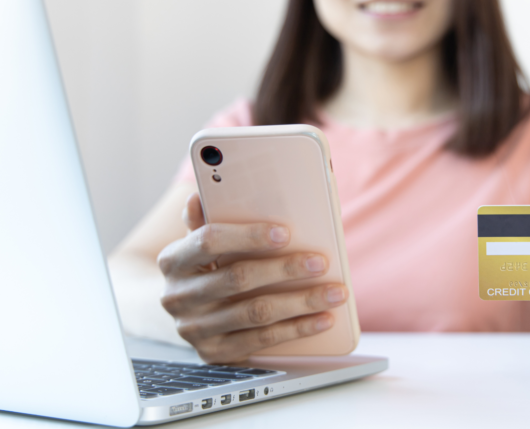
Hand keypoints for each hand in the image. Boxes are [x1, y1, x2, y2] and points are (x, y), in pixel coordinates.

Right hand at [156, 193, 347, 363]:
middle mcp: (178, 296)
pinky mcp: (214, 353)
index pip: (209, 241)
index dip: (248, 235)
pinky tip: (323, 318)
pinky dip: (297, 329)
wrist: (185, 312)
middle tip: (321, 262)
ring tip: (335, 292)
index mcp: (173, 260)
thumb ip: (206, 219)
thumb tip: (200, 196)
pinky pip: (262, 341)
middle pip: (238, 279)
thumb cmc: (203, 266)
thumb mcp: (200, 241)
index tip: (285, 233)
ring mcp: (194, 329)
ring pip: (256, 313)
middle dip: (285, 269)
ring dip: (301, 302)